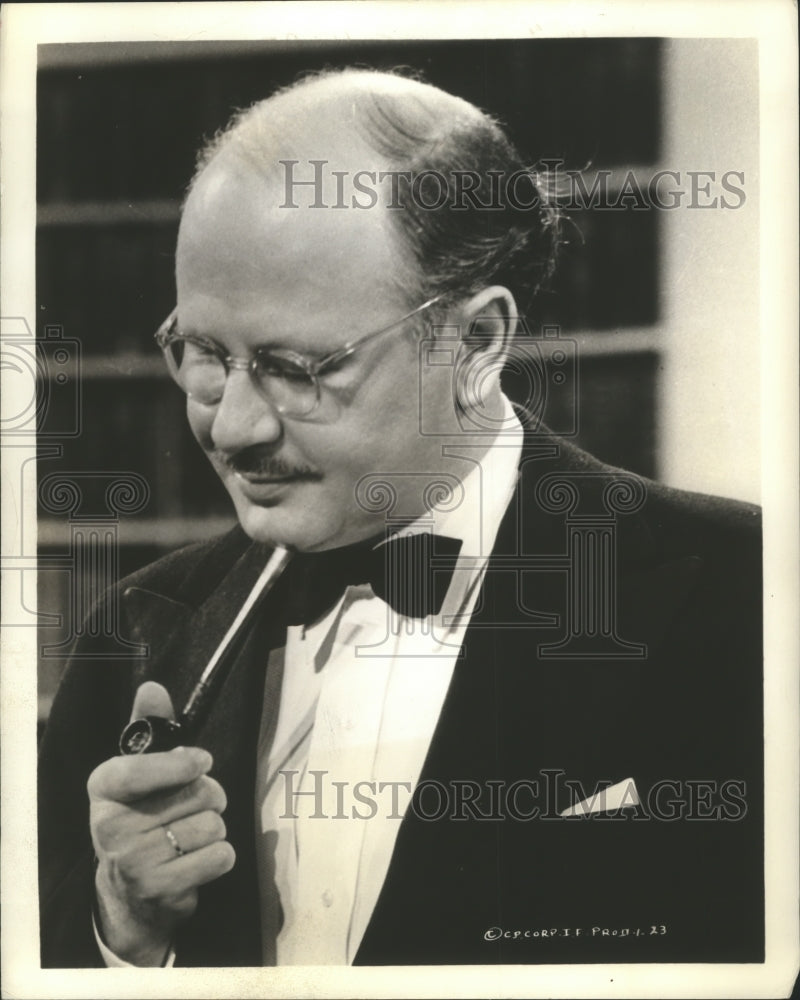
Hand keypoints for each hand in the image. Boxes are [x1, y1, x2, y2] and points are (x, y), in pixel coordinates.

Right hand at [88, 682, 234, 965]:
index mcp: (103, 787)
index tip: (202, 761)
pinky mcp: (159, 890)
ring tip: (190, 835)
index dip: (178, 764)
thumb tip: (153, 687)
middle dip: (209, 796)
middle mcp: (109, 826)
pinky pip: (220, 856)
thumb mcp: (139, 769)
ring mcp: (132, 862)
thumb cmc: (142, 814)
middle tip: (192, 806)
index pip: (138, 771)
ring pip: (212, 825)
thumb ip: (149, 724)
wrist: (128, 890)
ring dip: (214, 827)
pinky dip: (220, 856)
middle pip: (197, 794)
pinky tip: (196, 861)